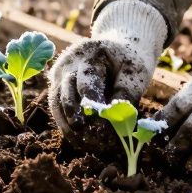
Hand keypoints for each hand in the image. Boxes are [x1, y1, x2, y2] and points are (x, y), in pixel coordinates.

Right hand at [47, 0, 166, 135]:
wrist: (117, 49)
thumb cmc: (128, 62)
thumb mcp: (135, 73)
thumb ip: (125, 93)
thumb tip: (114, 118)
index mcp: (91, 53)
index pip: (87, 82)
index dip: (94, 106)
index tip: (102, 126)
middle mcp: (69, 61)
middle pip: (66, 92)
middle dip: (76, 117)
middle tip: (87, 137)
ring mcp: (60, 72)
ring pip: (56, 102)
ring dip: (67, 125)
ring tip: (82, 143)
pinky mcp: (56, 83)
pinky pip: (56, 107)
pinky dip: (65, 124)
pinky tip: (78, 140)